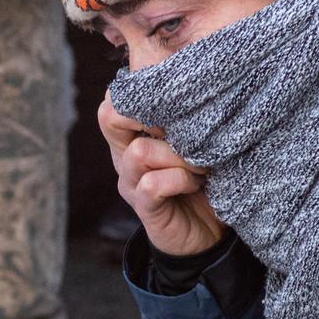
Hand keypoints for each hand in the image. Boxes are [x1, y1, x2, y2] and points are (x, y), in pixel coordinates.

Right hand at [99, 100, 224, 257]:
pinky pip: (152, 184)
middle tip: (182, 129)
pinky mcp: (144, 207)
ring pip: (139, 152)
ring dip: (178, 155)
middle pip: (109, 116)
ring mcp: (131, 182)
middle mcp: (124, 156)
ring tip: (199, 166)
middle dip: (148, 115)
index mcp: (134, 135)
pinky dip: (179, 179)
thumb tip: (199, 83)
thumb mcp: (196, 142)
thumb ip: (187, 119)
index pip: (116, 98)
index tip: (179, 103)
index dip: (143, 91)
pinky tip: (194, 184)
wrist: (210, 234)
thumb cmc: (206, 179)